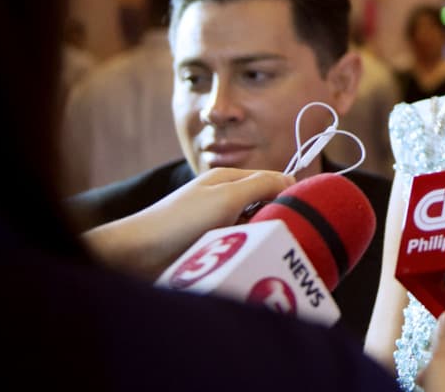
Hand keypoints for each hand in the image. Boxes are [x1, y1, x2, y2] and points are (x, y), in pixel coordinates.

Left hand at [82, 167, 295, 278]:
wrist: (135, 256)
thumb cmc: (178, 221)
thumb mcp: (225, 196)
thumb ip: (261, 184)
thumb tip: (293, 180)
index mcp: (229, 180)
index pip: (273, 180)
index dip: (292, 194)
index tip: (309, 213)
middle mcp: (225, 201)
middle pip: (267, 207)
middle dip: (278, 220)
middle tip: (289, 238)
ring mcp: (218, 226)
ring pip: (256, 231)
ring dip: (262, 240)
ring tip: (267, 253)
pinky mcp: (212, 251)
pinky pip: (241, 250)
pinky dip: (248, 255)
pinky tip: (251, 264)